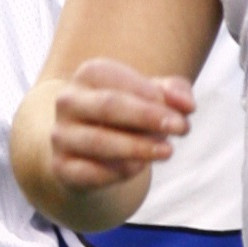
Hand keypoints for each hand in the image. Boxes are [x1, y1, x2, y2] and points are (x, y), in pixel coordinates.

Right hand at [51, 58, 192, 191]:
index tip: (186, 111)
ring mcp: (61, 135)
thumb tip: (186, 104)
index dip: (154, 96)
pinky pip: (91, 172)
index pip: (121, 81)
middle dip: (148, 117)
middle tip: (181, 127)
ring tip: (167, 151)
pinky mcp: (62, 167)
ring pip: (99, 141)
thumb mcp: (154, 98)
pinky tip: (140, 167)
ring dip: (138, 147)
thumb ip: (174, 93)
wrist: (94, 153)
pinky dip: (119, 171)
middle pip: (108, 105)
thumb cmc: (130, 117)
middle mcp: (68, 101)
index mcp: (89, 74)